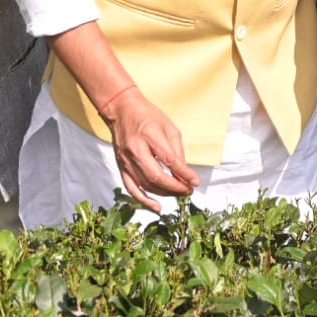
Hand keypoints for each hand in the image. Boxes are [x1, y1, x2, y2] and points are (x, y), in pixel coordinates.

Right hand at [103, 88, 201, 209]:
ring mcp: (126, 160)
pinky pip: (131, 188)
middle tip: (189, 190)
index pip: (170, 160)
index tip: (195, 182)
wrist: (122, 110)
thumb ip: (177, 151)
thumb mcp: (169, 127)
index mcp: (150, 135)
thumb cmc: (148, 117)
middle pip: (156, 176)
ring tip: (179, 193)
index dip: (184, 174)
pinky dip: (144, 200)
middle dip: (175, 187)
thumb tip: (185, 174)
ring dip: (165, 193)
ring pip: (146, 184)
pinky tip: (157, 206)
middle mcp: (135, 149)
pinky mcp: (121, 166)